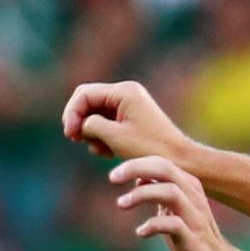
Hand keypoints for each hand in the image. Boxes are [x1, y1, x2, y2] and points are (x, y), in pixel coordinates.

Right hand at [62, 81, 191, 162]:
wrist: (178, 159)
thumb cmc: (149, 148)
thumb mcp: (115, 137)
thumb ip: (91, 125)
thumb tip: (79, 124)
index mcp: (123, 92)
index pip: (84, 94)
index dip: (72, 113)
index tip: (71, 135)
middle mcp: (125, 92)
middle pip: (87, 101)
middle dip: (79, 121)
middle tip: (78, 140)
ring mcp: (127, 104)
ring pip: (94, 113)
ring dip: (91, 132)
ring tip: (101, 150)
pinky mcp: (129, 117)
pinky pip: (104, 122)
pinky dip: (101, 136)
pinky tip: (108, 152)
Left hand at [111, 156, 235, 250]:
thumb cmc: (192, 238)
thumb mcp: (174, 210)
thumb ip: (160, 192)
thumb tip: (139, 175)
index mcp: (189, 188)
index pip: (162, 163)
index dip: (137, 164)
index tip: (115, 175)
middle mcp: (194, 198)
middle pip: (166, 170)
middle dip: (136, 169)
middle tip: (112, 178)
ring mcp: (195, 218)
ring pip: (171, 192)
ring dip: (142, 194)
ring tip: (121, 203)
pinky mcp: (193, 241)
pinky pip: (174, 225)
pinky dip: (153, 225)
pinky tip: (140, 232)